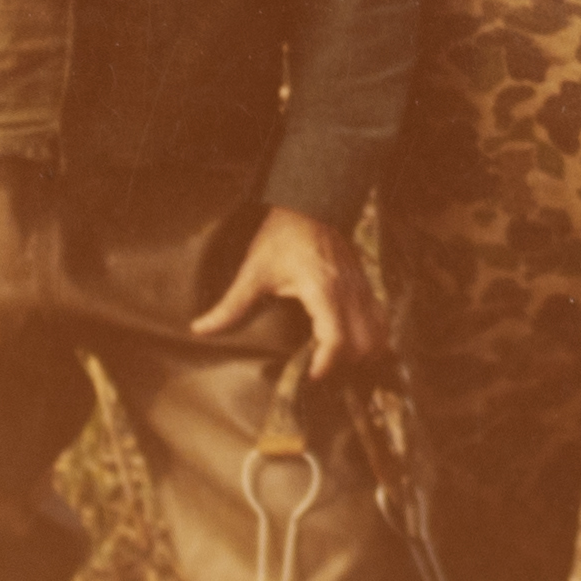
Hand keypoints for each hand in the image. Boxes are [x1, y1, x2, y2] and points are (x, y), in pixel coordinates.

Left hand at [192, 207, 391, 380]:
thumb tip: (200, 329)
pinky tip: (350, 342)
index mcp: (323, 290)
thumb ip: (231, 305)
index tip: (310, 376)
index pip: (337, 339)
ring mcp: (362, 288)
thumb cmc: (282, 237)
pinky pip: (380, 320)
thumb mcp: (254, 272)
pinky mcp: (366, 285)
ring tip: (336, 359)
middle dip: (347, 363)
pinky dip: (372, 337)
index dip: (327, 364)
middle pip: (366, 343)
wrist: (311, 205)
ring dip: (363, 352)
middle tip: (319, 368)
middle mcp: (350, 292)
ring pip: (379, 333)